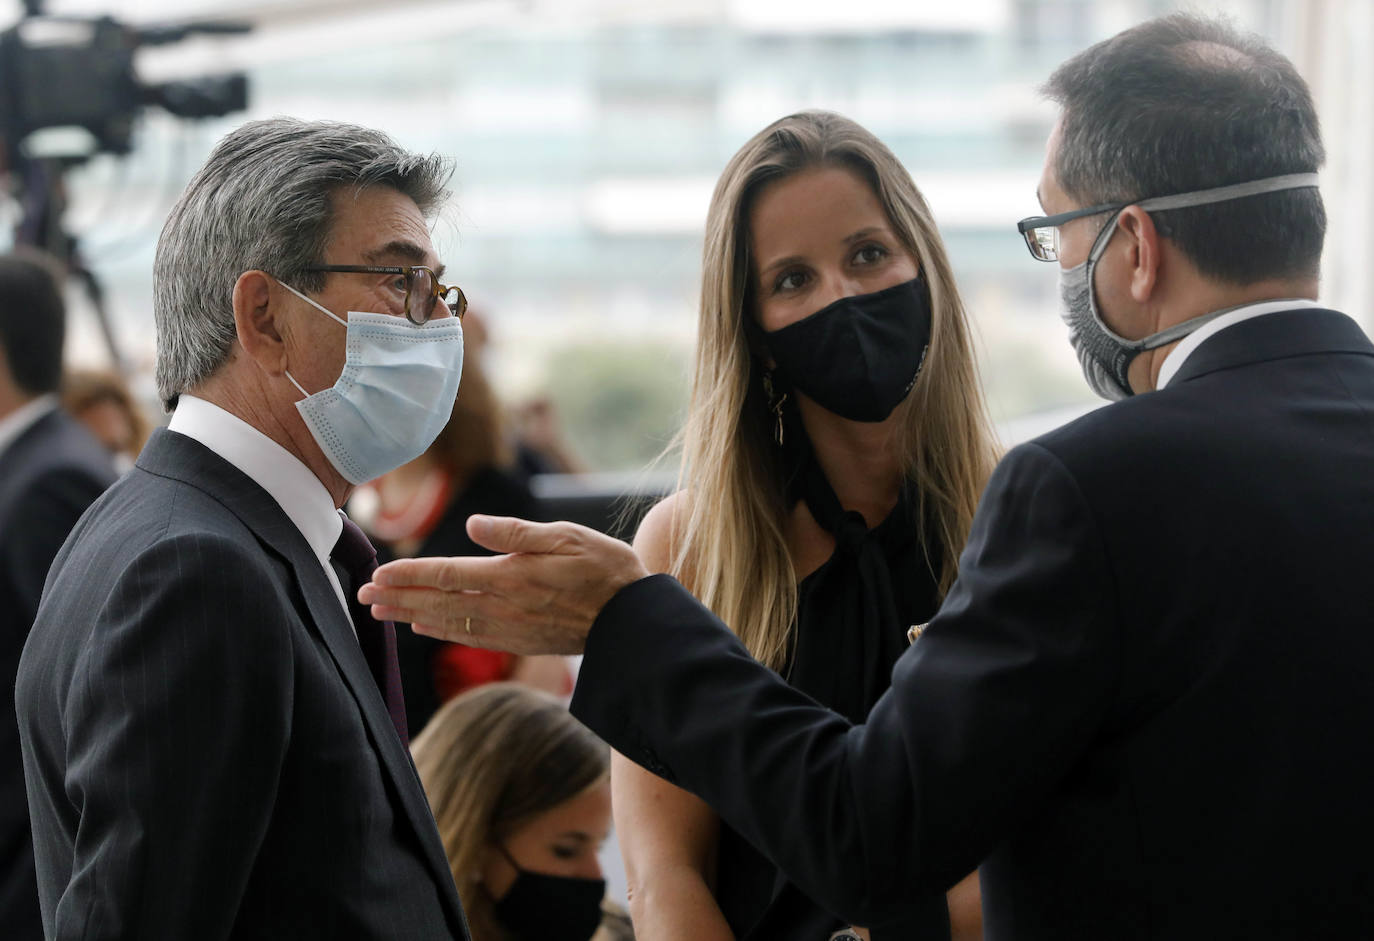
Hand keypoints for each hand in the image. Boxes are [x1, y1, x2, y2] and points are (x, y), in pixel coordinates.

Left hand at [358, 515, 649, 654]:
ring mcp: (510, 629)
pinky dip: (442, 631)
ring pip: (449, 622)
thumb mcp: (566, 536)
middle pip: (438, 601)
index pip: (446, 575)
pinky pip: (470, 637)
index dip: (409, 574)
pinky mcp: (520, 642)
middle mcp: (504, 607)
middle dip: (398, 596)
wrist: (633, 620)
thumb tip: (472, 525)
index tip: (378, 573)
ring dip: (412, 615)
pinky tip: (425, 627)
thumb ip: (516, 533)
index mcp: (511, 577)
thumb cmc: (604, 568)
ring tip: (381, 612)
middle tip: (362, 595)